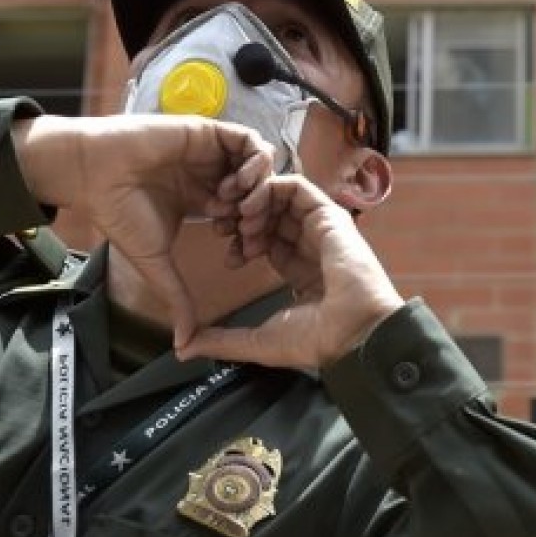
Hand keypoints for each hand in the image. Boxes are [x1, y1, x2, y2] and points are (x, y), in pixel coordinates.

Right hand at [11, 115, 273, 344]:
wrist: (96, 175)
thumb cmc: (121, 215)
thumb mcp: (157, 263)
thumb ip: (178, 298)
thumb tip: (184, 346)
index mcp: (205, 202)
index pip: (246, 218)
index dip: (251, 237)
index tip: (239, 253)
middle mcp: (212, 177)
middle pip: (259, 192)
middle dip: (260, 216)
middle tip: (245, 231)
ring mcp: (212, 153)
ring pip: (260, 166)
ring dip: (260, 189)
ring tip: (241, 208)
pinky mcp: (209, 132)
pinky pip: (249, 141)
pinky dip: (254, 163)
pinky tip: (238, 184)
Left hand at [180, 175, 405, 370]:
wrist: (352, 333)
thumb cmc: (315, 341)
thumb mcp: (256, 341)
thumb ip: (219, 341)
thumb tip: (183, 349)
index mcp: (299, 270)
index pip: (265, 241)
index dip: (241, 242)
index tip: (226, 253)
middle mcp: (309, 245)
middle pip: (270, 216)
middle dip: (241, 218)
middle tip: (222, 227)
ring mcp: (320, 228)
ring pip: (280, 197)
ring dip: (252, 201)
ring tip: (236, 217)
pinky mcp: (328, 214)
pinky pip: (295, 186)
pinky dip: (270, 189)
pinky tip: (251, 207)